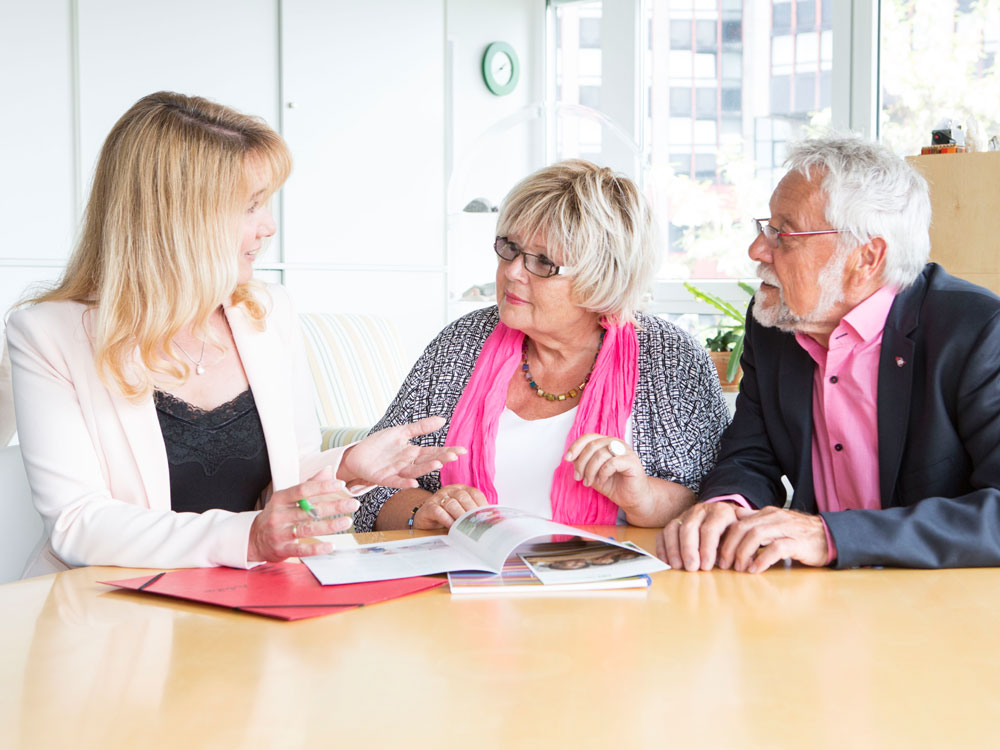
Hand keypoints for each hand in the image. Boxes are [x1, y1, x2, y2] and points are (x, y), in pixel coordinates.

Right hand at [247, 467, 359, 561]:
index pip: (303, 490)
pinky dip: (317, 548)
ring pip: (308, 528)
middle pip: (309, 509)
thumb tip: (328, 470)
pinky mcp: (282, 549)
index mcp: (280, 499)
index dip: (322, 487)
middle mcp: (279, 515)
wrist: (254, 539)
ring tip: (347, 522)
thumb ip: (308, 485)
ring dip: (330, 526)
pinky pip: (302, 549)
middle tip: (353, 504)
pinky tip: (331, 545)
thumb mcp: (287, 498)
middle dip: (334, 506)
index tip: (341, 485)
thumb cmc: (276, 515)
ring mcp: (279, 533)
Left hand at [339, 416, 465, 490]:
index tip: (462, 450)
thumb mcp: (401, 432)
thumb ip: (421, 427)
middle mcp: (408, 464)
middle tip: (454, 456)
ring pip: (414, 471)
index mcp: (413, 453)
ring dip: (426, 469)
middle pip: (427, 461)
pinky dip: (404, 483)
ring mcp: (397, 472)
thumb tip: (442, 420)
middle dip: (441, 459)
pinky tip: (414, 483)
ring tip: (438, 464)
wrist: (357, 455)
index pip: (434, 452)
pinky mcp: (384, 478)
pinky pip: (396, 482)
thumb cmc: (380, 444)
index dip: (447, 451)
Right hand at [410, 484, 487, 529]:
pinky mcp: (428, 507)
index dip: (482, 505)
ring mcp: (438, 497)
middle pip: (464, 497)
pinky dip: (447, 520)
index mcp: (461, 489)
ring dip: (460, 516)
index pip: (475, 493)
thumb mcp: (462, 513)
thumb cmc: (447, 517)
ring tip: (466, 527)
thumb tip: (492, 521)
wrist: (426, 520)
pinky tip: (452, 528)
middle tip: (477, 524)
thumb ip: (474, 514)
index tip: (488, 517)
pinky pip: (439, 512)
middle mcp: (450, 490)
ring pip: (452, 503)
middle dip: (472, 511)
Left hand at [564, 433, 650, 513]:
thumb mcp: (592, 473)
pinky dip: (603, 473)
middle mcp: (616, 443)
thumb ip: (582, 463)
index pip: (588, 437)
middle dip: (581, 463)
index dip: (576, 446)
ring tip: (589, 482)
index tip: (567, 459)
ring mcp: (625, 451)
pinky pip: (611, 463)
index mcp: (606, 442)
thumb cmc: (613, 484)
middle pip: (592, 446)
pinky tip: (602, 480)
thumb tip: (570, 457)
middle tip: (579, 477)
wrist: (631, 498)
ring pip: (600, 454)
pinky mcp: (631, 462)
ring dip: (590, 470)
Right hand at [655, 501, 740, 570]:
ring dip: (673, 549)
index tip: (706, 566)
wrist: (724, 516)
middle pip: (689, 527)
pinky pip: (664, 533)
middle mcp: (701, 510)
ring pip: (673, 528)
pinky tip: (667, 561)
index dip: (707, 548)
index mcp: (721, 512)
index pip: (710, 528)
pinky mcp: (675, 522)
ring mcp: (686, 514)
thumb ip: (739, 546)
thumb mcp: (741, 535)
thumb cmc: (733, 531)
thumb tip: (738, 563)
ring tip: (677, 566)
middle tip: (691, 568)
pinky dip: (663, 547)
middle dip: (688, 549)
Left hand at [717, 506, 829, 572]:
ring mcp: (786, 528)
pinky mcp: (797, 541)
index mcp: (765, 513)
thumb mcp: (774, 526)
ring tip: (738, 568)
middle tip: (723, 564)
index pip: (737, 521)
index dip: (724, 538)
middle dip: (729, 546)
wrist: (830, 536)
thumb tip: (732, 524)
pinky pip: (776, 548)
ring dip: (742, 552)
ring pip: (756, 535)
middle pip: (742, 527)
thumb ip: (755, 524)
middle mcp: (773, 517)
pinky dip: (762, 559)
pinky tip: (755, 570)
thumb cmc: (798, 535)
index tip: (716, 554)